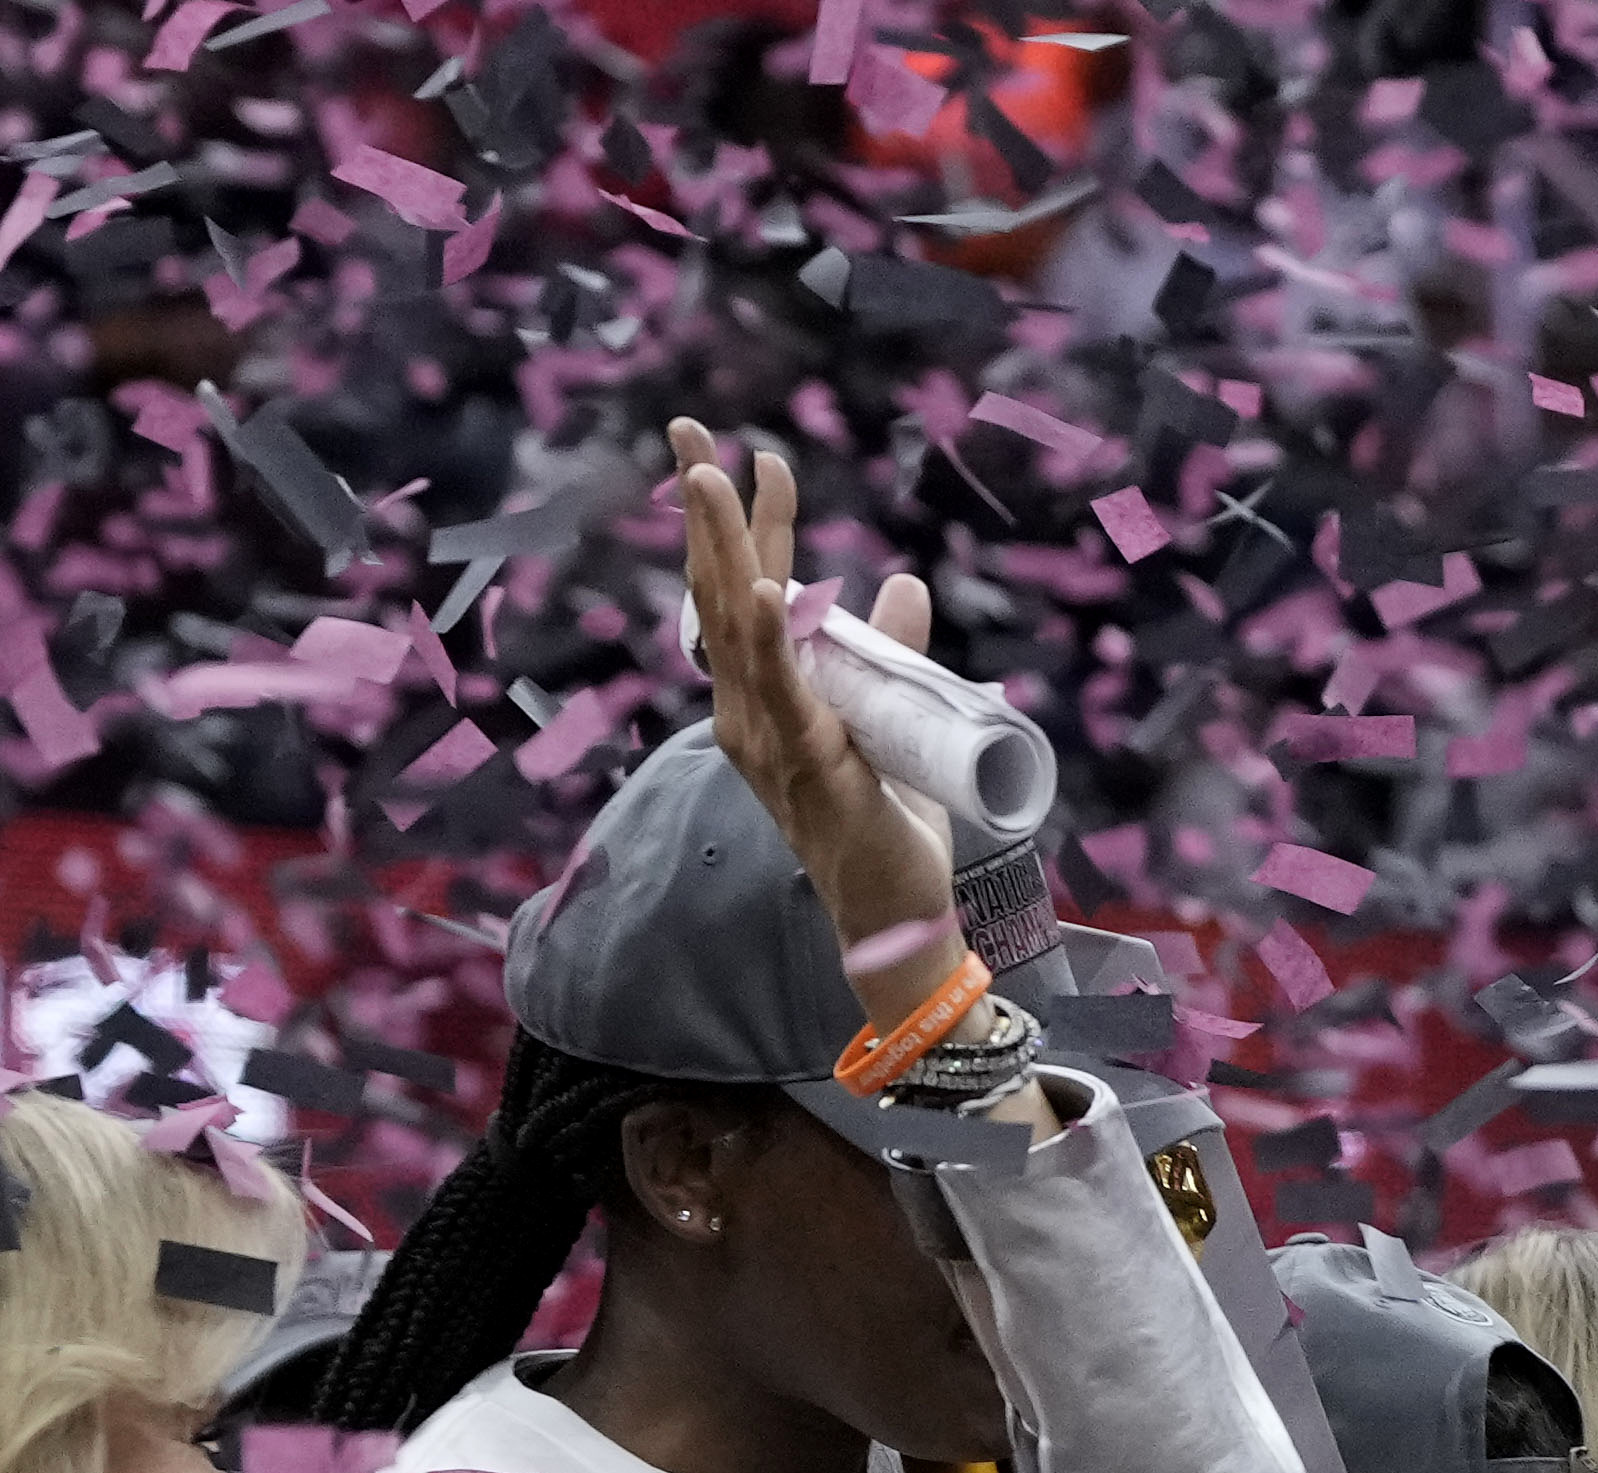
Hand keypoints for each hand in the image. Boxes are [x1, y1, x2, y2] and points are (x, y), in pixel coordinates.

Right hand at [664, 415, 963, 1028]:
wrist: (896, 917)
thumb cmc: (886, 825)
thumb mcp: (891, 718)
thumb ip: (892, 654)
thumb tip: (905, 583)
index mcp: (763, 698)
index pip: (744, 593)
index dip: (740, 522)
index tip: (738, 452)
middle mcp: (749, 713)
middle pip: (720, 593)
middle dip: (707, 510)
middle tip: (692, 431)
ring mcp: (771, 741)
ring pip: (740, 629)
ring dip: (728, 550)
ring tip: (716, 480)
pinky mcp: (811, 769)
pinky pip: (786, 696)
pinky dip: (775, 641)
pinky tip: (771, 590)